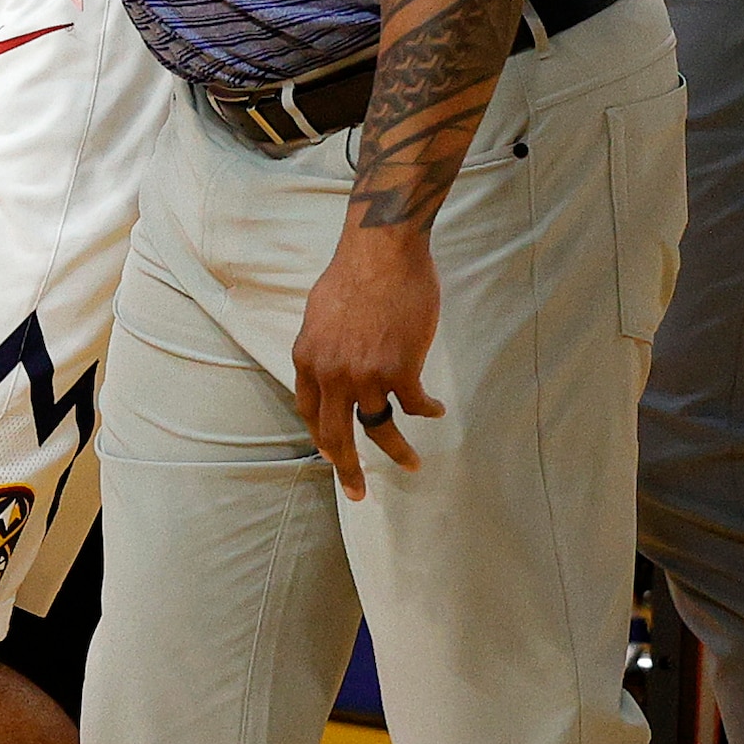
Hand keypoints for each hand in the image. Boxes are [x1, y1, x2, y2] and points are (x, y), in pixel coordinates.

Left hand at [291, 219, 441, 501]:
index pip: (310, 412)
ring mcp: (365, 375)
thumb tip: (334, 363)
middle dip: (348, 469)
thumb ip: (325, 346)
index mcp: (307, 359)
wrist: (382, 251)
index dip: (322, 437)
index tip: (333, 455)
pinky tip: (436, 411)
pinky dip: (427, 411)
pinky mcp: (400, 369)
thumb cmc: (355, 273)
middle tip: (356, 493)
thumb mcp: (321, 314)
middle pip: (336, 436)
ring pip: (379, 427)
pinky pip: (414, 404)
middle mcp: (331, 374)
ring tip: (412, 465)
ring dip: (398, 450)